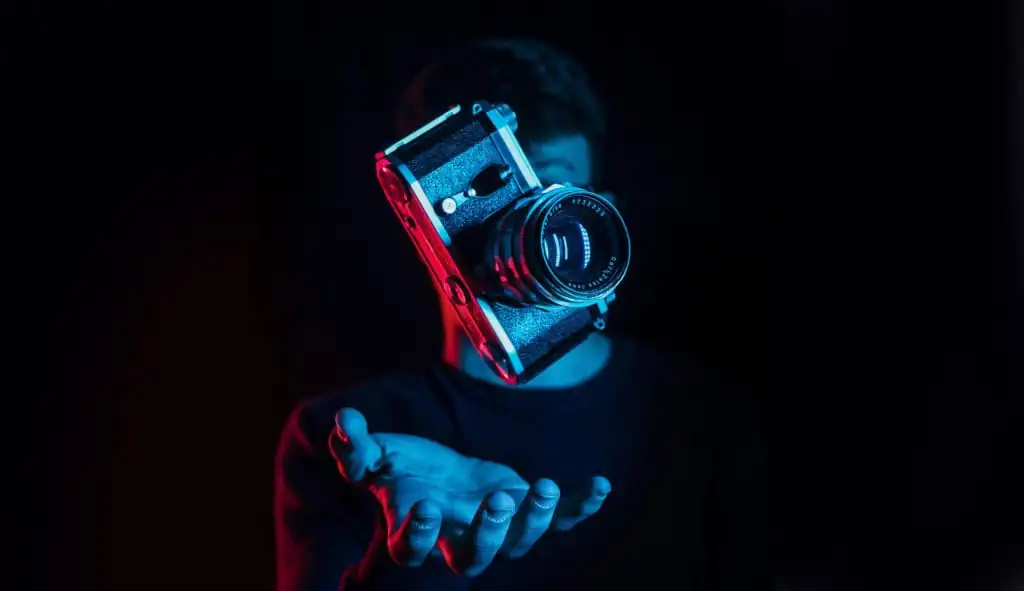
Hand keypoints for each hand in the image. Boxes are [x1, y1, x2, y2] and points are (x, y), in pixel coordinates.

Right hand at [330, 407, 610, 576]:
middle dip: (489, 533)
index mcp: (415, 527)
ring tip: (546, 488)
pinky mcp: (524, 512)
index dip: (415, 534)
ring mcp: (496, 529)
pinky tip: (601, 487)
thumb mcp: (375, 455)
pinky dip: (580, 507)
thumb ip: (357, 445)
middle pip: (473, 557)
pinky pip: (558, 521)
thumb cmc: (401, 469)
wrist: (437, 478)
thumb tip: (344, 418)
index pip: (409, 548)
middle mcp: (457, 537)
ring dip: (534, 519)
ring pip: (517, 542)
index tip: (424, 505)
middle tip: (499, 500)